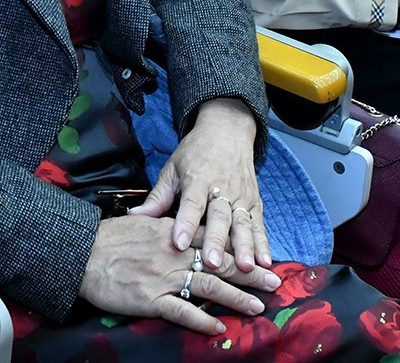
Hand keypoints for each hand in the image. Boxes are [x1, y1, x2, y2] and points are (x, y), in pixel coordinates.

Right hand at [80, 216, 278, 334]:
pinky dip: (202, 320)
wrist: (83, 254)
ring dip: (236, 297)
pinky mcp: (152, 300)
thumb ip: (166, 228)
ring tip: (258, 306)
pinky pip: (183, 312)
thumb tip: (182, 230)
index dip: (239, 249)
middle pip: (219, 263)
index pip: (214, 240)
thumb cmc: (110, 238)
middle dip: (249, 274)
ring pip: (209, 287)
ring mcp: (165, 278)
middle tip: (274, 282)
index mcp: (175, 234)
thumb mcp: (142, 223)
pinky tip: (219, 327)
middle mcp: (175, 254)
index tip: (259, 256)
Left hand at [130, 96, 266, 270]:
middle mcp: (222, 188)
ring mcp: (241, 196)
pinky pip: (258, 226)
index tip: (178, 243)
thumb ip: (158, 196)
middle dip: (216, 240)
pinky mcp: (254, 202)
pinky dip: (263, 244)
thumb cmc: (196, 153)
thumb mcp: (173, 168)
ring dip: (245, 247)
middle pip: (220, 217)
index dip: (185, 223)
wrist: (227, 132)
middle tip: (212, 263)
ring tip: (246, 268)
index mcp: (198, 178)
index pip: (191, 203)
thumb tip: (135, 217)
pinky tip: (265, 262)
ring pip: (242, 224)